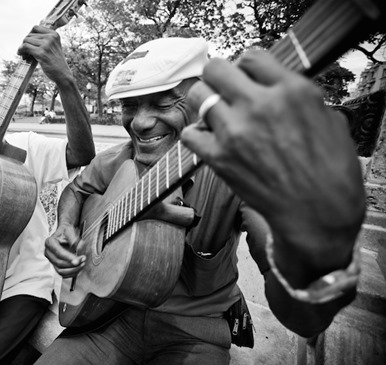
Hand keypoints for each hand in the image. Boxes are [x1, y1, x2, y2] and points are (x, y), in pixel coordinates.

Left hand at [18, 25, 72, 84]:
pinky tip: (22, 55)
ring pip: (26, 40)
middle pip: (29, 35)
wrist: (62, 74)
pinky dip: (21, 51)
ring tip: (25, 55)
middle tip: (26, 53)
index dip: (29, 35)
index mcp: (54, 34)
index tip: (28, 43)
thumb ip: (44, 40)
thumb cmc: (56, 63)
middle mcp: (51, 37)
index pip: (35, 28)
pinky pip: (25, 47)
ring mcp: (46, 44)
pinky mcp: (41, 52)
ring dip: (22, 48)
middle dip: (25, 43)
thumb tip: (26, 38)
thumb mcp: (53, 47)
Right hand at [44, 223, 85, 277]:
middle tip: (83, 260)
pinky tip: (78, 268)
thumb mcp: (70, 230)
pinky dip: (71, 273)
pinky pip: (62, 273)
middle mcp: (48, 252)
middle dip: (73, 264)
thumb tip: (79, 247)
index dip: (69, 258)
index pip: (59, 252)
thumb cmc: (66, 232)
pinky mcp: (55, 265)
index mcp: (50, 242)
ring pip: (60, 271)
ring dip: (73, 270)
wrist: (64, 234)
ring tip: (82, 264)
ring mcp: (51, 260)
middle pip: (59, 263)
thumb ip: (74, 239)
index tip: (78, 261)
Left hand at [181, 51, 365, 279]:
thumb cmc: (330, 171)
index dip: (248, 66)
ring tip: (216, 113)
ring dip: (204, 101)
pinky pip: (190, 134)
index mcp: (292, 91)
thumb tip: (276, 86)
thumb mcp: (329, 120)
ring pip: (197, 94)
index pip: (252, 55)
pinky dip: (196, 135)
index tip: (247, 76)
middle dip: (219, 76)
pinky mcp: (218, 158)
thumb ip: (298, 97)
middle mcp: (260, 105)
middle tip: (225, 90)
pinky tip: (209, 139)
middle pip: (216, 68)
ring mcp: (235, 132)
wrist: (318, 215)